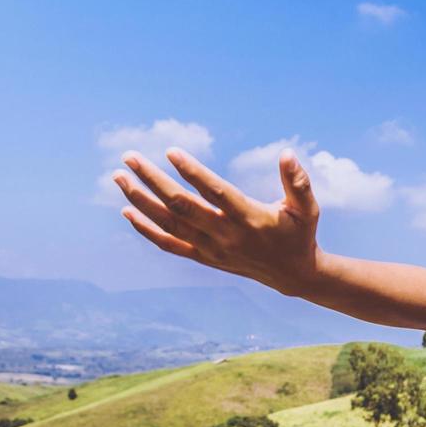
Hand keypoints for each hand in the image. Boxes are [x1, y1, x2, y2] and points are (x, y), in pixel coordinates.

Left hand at [113, 147, 321, 295]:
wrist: (293, 275)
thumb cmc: (299, 233)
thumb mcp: (307, 207)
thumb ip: (297, 181)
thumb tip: (286, 153)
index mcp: (249, 218)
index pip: (214, 193)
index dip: (192, 172)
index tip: (170, 151)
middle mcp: (225, 235)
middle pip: (181, 206)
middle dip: (152, 180)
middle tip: (130, 156)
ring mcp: (211, 249)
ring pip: (169, 224)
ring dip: (141, 201)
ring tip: (119, 177)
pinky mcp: (204, 258)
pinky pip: (169, 244)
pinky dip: (146, 229)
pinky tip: (127, 211)